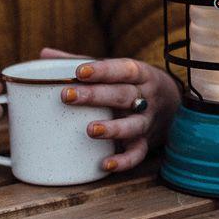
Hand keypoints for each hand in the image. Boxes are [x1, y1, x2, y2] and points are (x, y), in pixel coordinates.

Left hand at [41, 47, 180, 172]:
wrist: (173, 105)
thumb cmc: (132, 84)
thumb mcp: (116, 70)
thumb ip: (83, 62)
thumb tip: (45, 54)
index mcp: (139, 74)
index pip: (123, 69)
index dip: (103, 70)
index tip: (79, 71)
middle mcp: (146, 97)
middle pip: (123, 96)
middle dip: (96, 96)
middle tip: (67, 96)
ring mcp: (147, 121)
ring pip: (133, 125)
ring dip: (113, 128)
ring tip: (90, 130)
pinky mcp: (146, 142)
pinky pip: (137, 154)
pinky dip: (123, 161)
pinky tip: (104, 164)